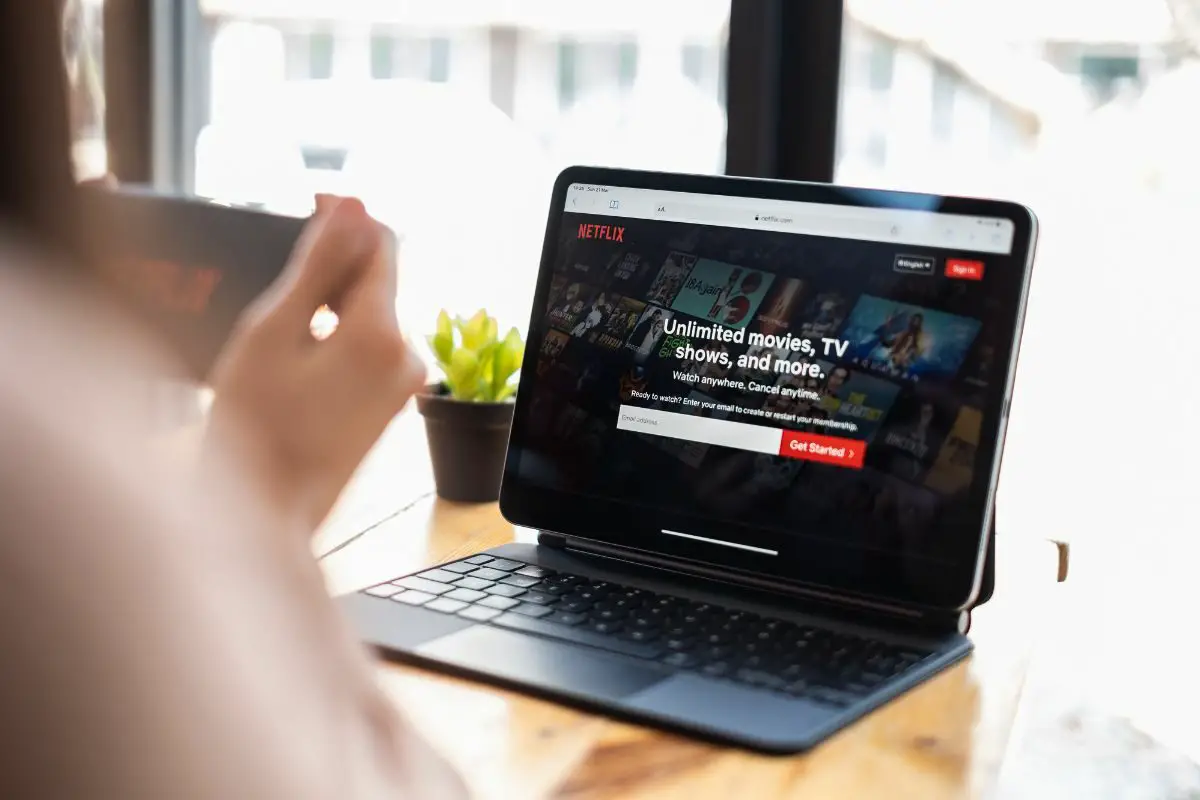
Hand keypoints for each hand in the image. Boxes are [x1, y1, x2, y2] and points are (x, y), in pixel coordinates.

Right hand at [206, 195, 424, 530]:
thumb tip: (355, 205)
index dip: (348, 217)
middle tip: (281, 276)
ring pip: (373, 314)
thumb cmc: (254, 425)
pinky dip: (338, 335)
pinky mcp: (390, 405)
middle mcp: (407, 357)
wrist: (264, 514)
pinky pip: (370, 348)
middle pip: (380, 279)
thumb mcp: (274, 329)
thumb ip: (319, 263)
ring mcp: (402, 385)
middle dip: (335, 263)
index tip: (311, 201)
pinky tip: (298, 357)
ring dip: (333, 301)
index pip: (382, 244)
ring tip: (280, 328)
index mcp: (382, 333)